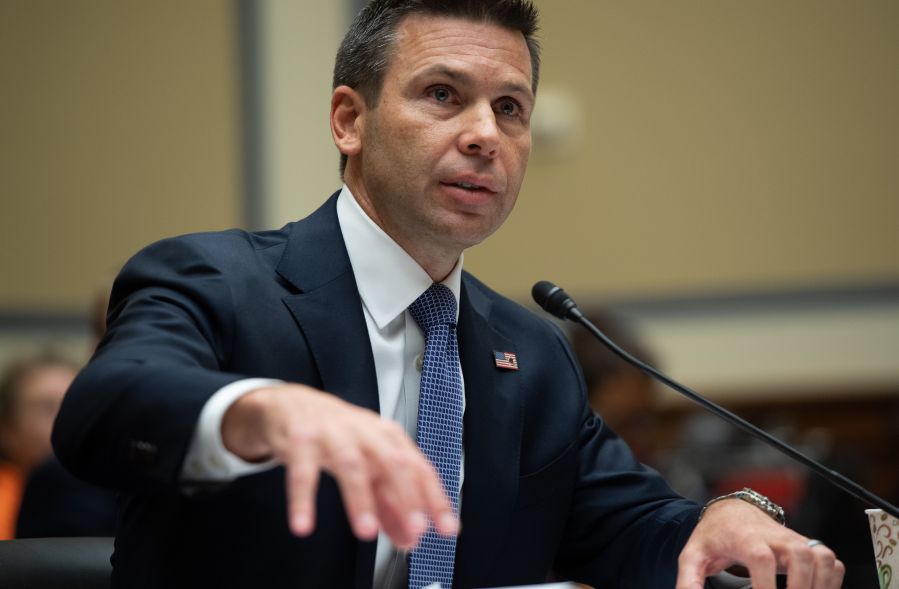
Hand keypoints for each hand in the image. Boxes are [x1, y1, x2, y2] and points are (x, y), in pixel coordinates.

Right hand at [220, 383, 457, 549]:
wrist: (292, 405)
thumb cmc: (339, 435)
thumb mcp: (368, 465)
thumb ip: (388, 504)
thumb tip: (409, 539)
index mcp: (388, 438)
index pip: (420, 468)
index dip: (435, 499)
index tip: (447, 528)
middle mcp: (365, 433)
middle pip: (393, 463)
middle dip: (407, 498)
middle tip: (414, 531)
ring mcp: (333, 434)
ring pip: (352, 466)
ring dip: (361, 500)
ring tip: (366, 532)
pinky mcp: (301, 440)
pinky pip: (302, 473)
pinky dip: (303, 500)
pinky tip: (303, 524)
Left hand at [676, 498, 844, 588]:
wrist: (731, 514)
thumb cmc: (713, 537)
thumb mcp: (693, 556)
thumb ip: (688, 580)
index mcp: (746, 538)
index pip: (761, 558)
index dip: (766, 585)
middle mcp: (775, 537)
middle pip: (800, 555)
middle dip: (802, 586)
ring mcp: (794, 540)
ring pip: (821, 556)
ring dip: (821, 585)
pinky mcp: (806, 546)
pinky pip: (830, 562)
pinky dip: (831, 581)